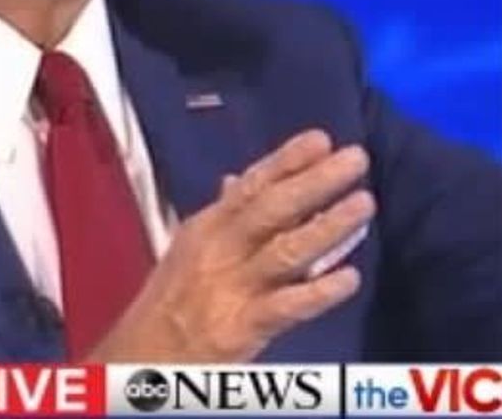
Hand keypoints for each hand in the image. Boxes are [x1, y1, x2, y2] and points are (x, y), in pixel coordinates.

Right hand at [86, 129, 374, 362]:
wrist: (136, 363)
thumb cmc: (169, 304)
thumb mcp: (187, 252)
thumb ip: (220, 216)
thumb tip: (236, 179)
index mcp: (206, 229)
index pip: (251, 186)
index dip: (287, 160)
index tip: (322, 138)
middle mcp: (218, 251)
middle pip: (271, 209)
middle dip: (315, 181)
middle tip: (356, 158)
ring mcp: (230, 289)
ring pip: (285, 252)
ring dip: (327, 226)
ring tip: (364, 204)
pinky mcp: (240, 329)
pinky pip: (286, 308)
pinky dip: (320, 293)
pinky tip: (351, 278)